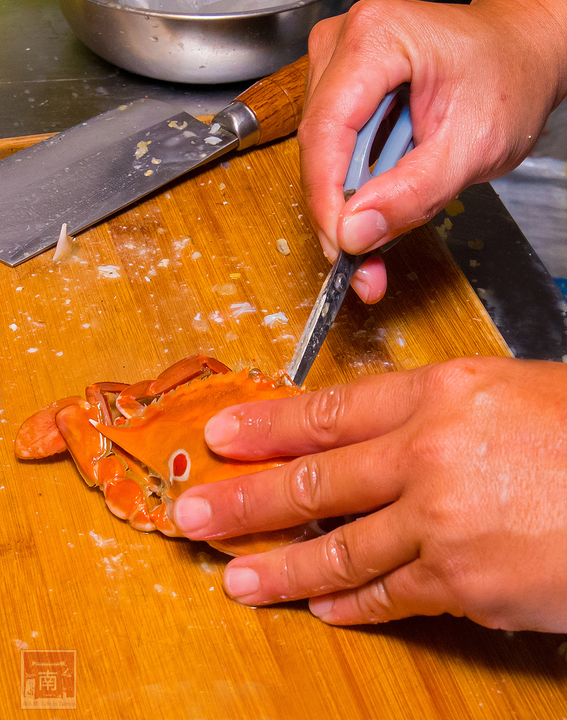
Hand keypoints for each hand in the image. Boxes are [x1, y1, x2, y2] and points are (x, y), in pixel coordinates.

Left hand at [174, 357, 566, 632]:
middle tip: (194, 513)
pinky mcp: (466, 585)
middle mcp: (430, 453)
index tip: (224, 436)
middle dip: (245, 500)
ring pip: (340, 549)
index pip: (330, 411)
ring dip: (281, 568)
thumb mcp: (511, 391)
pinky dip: (351, 605)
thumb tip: (384, 436)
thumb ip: (439, 413)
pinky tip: (321, 609)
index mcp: (443, 391)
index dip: (268, 425)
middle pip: (315, 480)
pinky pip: (392, 597)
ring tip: (236, 578)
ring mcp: (443, 523)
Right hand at [299, 0, 561, 303]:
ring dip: (347, 202)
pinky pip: (332, 149)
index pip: (327, 131)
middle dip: (339, 211)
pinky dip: (354, 186)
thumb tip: (354, 232)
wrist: (519, 54)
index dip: (327, 198)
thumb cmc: (506, 79)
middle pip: (318, 145)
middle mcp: (343, 42)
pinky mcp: (338, 87)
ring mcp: (335, 63)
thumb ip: (413, 193)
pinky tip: (382, 198)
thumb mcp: (472, 146)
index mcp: (375, 39)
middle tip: (365, 264)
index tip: (341, 249)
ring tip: (387, 225)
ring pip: (320, 153)